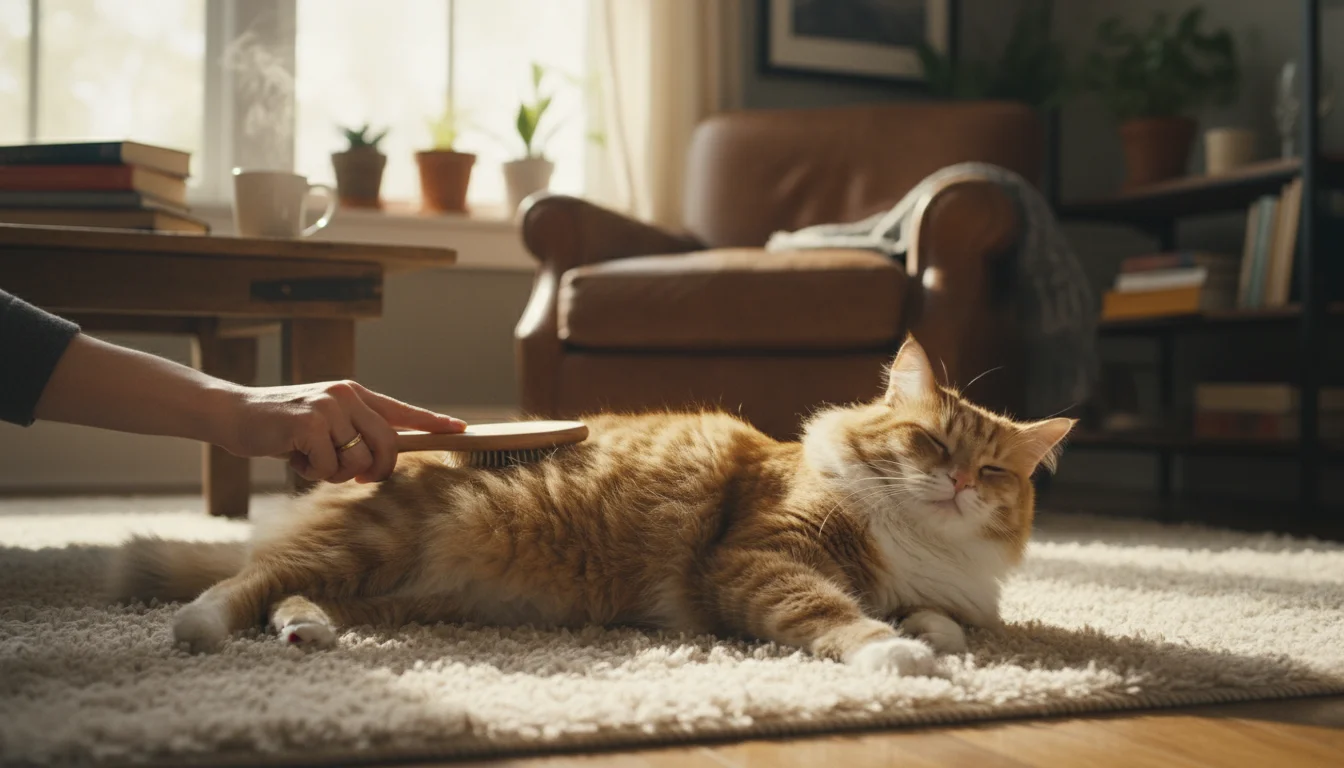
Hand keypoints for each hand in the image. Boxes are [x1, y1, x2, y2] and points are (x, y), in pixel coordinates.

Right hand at [214, 380, 465, 482]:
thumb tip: (378, 464)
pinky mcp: (310, 422)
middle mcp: (347, 396)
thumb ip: (352, 435)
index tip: (461, 430)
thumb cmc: (281, 426)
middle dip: (375, 470)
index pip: (401, 411)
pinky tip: (292, 455)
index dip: (432, 422)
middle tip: (353, 477)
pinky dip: (310, 471)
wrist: (235, 414)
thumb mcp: (323, 424)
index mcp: (354, 394)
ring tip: (308, 456)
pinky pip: (328, 467)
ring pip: (356, 461)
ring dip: (332, 472)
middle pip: (387, 445)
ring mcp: (329, 407)